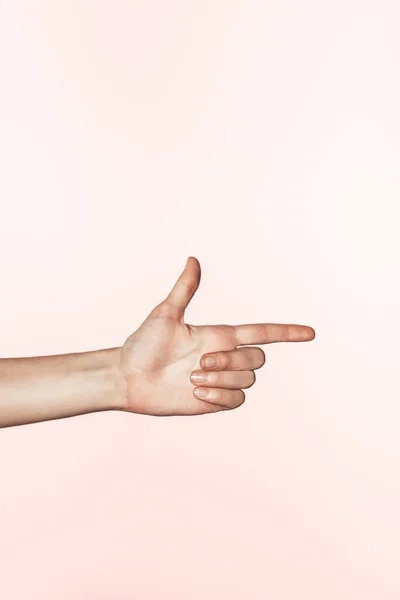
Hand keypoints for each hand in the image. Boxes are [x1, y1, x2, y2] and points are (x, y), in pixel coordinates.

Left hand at [120, 257, 314, 415]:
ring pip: (247, 379)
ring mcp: (221, 379)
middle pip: (258, 358)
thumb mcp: (165, 314)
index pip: (262, 332)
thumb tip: (193, 259)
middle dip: (232, 361)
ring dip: (221, 379)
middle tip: (198, 363)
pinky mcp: (214, 400)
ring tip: (192, 378)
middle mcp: (224, 356)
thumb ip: (184, 289)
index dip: (287, 332)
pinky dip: (219, 395)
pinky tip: (196, 392)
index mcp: (219, 334)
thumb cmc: (143, 344)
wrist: (129, 378)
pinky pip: (236, 400)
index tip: (310, 333)